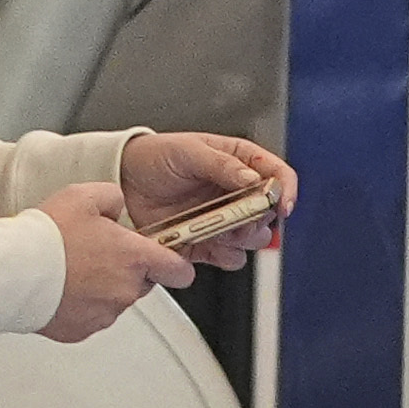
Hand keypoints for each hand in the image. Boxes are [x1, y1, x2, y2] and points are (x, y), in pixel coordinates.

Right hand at [40, 185, 194, 343]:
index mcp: (133, 257)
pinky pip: (89, 317)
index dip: (174, 265)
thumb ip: (113, 197)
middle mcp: (125, 290)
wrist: (12, 271)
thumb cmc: (46, 237)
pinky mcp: (82, 330)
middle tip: (95, 253)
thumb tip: (119, 205)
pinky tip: (60, 287)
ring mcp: (104, 313)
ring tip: (70, 269)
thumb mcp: (83, 195)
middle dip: (125, 270)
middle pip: (142, 283)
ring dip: (100, 287)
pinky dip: (79, 305)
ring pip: (114, 300)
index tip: (167, 260)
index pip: (179, 271)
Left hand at [111, 132, 291, 247]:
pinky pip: (228, 257)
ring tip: (222, 232)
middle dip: (259, 219)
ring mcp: (222, 219)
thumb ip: (222, 164)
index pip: (276, 175)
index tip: (281, 204)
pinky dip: (224, 257)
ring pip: (251, 239)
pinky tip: (210, 246)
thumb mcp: (188, 150)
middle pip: (267, 213)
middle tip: (241, 219)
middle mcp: (235, 193)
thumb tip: (250, 179)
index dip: (284, 190)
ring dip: (243, 240)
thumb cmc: (155, 157)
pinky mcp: (206, 242)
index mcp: (238, 164)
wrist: (123, 180)